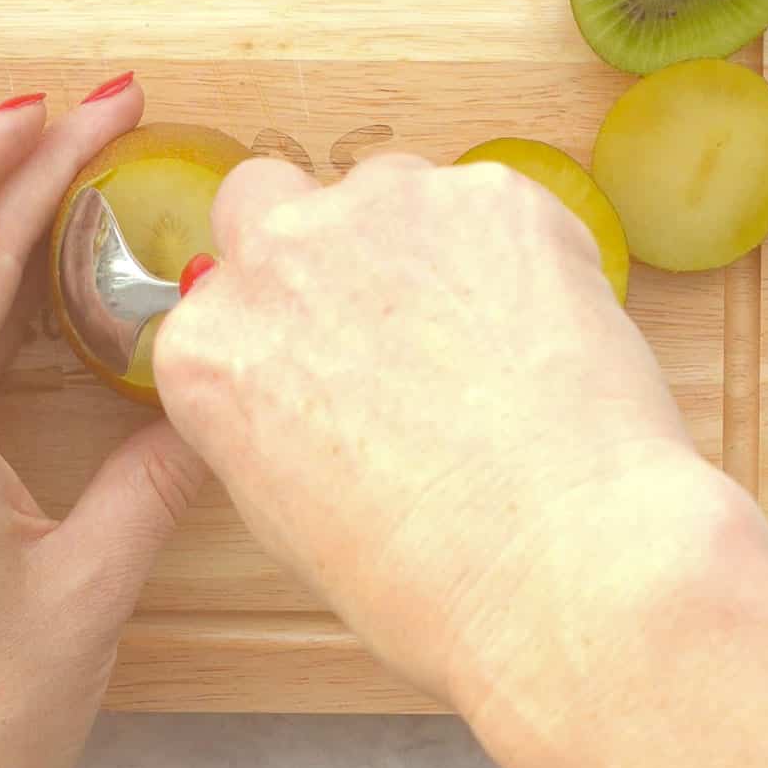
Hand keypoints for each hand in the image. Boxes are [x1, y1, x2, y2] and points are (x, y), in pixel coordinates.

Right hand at [153, 153, 767, 767]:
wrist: (559, 565)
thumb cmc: (427, 576)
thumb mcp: (284, 509)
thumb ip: (265, 407)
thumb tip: (303, 368)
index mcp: (208, 345)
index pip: (219, 294)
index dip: (275, 322)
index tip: (318, 352)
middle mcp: (274, 257)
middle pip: (263, 198)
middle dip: (306, 242)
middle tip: (377, 311)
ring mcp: (379, 209)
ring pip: (384, 191)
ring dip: (412, 242)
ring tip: (480, 337)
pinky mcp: (488, 194)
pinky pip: (483, 203)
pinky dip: (506, 249)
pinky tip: (536, 329)